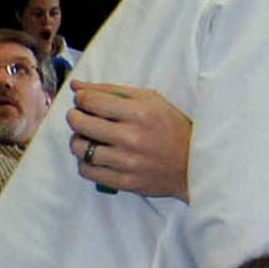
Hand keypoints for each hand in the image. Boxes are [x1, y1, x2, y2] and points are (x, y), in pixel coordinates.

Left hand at [68, 82, 193, 199]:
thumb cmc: (171, 127)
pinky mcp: (124, 181)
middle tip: (79, 117)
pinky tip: (94, 157)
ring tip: (87, 138)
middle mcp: (131, 137)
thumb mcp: (149, 100)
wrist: (194, 164)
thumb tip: (76, 85)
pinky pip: (87, 171)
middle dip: (74, 117)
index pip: (91, 101)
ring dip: (78, 141)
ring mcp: (127, 161)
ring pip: (80, 149)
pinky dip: (85, 163)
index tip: (83, 100)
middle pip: (80, 123)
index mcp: (139, 112)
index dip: (81, 98)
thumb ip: (111, 90)